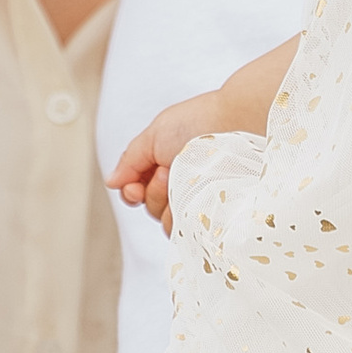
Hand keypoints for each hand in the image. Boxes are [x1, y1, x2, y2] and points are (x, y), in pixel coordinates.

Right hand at [108, 87, 237, 229]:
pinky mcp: (215, 213)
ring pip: (168, 223)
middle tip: (167, 172)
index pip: (138, 194)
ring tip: (185, 179)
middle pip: (150, 209)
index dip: (132, 193)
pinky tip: (197, 195)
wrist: (239, 123)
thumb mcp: (155, 134)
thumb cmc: (201, 121)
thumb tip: (112, 182)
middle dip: (152, 193)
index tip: (135, 186)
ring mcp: (200, 200)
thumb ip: (130, 160)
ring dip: (169, 203)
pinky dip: (187, 216)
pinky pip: (190, 230)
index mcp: (165, 167)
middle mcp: (182, 185)